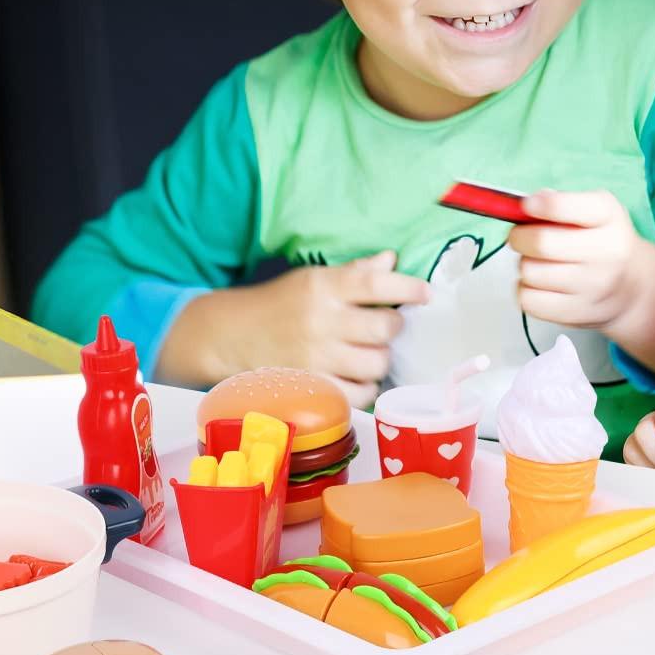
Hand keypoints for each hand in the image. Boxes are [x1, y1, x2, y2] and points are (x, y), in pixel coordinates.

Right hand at [158, 253, 430, 407]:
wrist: (228, 337)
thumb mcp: (311, 280)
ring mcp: (316, 357)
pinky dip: (366, 389)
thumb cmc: (279, 306)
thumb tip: (392, 259)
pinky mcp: (311, 386)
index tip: (425, 293)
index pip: (375, 282)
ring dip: (380, 360)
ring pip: (377, 364)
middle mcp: (321, 320)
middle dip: (393, 328)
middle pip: (385, 328)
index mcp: (323, 287)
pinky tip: (356, 378)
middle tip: (385, 328)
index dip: (407, 287)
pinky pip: (359, 394)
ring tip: (368, 354)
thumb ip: (354, 273)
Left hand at [511, 190, 654, 381]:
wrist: (632, 288)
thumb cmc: (601, 241)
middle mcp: (607, 251)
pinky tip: (540, 285)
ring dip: (525, 265)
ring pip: (530, 272)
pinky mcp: (577, 313)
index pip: (563, 207)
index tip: (528, 206)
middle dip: (519, 237)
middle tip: (520, 237)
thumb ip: (559, 203)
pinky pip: (528, 300)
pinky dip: (525, 290)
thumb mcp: (594, 211)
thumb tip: (521, 208)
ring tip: (539, 263)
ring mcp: (594, 286)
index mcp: (608, 215)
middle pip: (540, 243)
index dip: (538, 205)